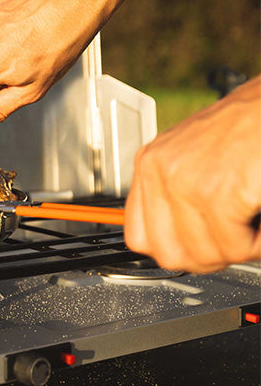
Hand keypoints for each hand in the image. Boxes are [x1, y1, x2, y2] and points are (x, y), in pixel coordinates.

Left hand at [124, 77, 260, 273]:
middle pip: (168, 254)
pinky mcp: (217, 192)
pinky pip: (236, 246)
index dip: (174, 250)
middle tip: (233, 238)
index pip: (137, 237)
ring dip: (238, 247)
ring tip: (250, 218)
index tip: (197, 246)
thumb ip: (173, 197)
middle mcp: (159, 170)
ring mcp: (185, 181)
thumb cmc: (245, 128)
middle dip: (207, 256)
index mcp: (149, 164)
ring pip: (205, 255)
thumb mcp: (190, 157)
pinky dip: (258, 242)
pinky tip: (260, 212)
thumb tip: (176, 245)